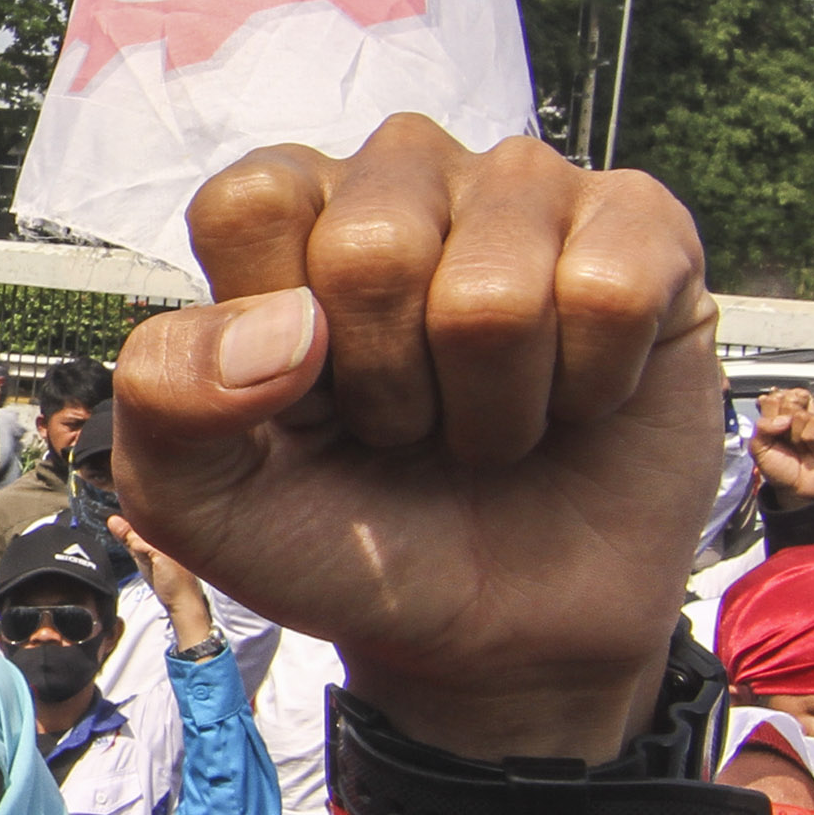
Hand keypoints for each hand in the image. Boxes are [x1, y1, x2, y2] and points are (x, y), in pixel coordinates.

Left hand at [113, 121, 723, 762]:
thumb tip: (286, 325)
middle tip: (407, 426)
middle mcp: (406, 177)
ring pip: (496, 292)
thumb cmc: (346, 542)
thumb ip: (167, 397)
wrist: (493, 637)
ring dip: (491, 406)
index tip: (301, 403)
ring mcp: (529, 192)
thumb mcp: (199, 501)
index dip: (273, 341)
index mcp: (290, 209)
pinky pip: (614, 288)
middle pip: (372, 249)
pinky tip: (577, 401)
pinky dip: (589, 387)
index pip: (249, 203)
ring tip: (488, 424)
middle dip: (388, 386)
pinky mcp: (646, 231)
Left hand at [750, 386, 813, 497]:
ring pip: (801, 409)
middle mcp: (796, 416)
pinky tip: (810, 445)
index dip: (770, 410)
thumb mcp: (759, 449)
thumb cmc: (779, 469)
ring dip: (794, 433)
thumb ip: (762, 427)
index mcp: (778, 416)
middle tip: (784, 436)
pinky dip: (809, 435)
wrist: (796, 489)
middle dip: (782, 419)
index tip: (770, 427)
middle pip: (789, 397)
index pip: (774, 396)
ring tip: (798, 446)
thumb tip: (782, 418)